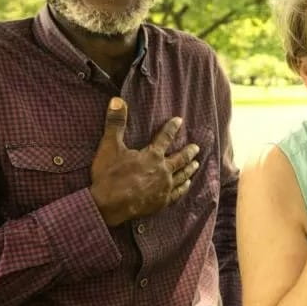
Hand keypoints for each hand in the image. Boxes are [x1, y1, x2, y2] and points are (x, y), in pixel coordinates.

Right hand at [90, 97, 200, 225]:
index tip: (179, 121)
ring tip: (196, 164)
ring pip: (182, 175)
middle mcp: (163, 170)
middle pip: (180, 158)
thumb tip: (117, 100)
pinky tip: (187, 185)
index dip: (172, 128)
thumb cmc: (109, 175)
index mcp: (152, 155)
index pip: (165, 137)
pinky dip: (184, 187)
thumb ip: (115, 123)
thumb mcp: (109, 146)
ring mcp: (164, 187)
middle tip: (196, 147)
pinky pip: (178, 193)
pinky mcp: (162, 202)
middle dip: (189, 151)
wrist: (109, 205)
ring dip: (190, 168)